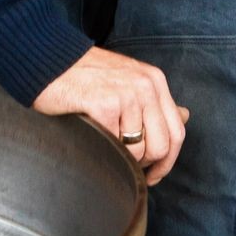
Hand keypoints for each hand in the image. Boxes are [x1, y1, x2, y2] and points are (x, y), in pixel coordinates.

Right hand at [33, 46, 188, 184]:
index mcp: (155, 81)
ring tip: (102, 142)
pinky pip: (114, 145)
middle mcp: (146, 85)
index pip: (177, 131)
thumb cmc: (87, 75)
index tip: (153, 174)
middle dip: (145, 165)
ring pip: (137, 151)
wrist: (49, 60)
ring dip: (120, 157)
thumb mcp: (130, 81)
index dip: (168, 161)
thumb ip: (157, 101)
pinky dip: (103, 148)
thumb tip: (185, 115)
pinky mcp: (105, 104)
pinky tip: (91, 134)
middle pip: (162, 146)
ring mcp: (127, 94)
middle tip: (125, 167)